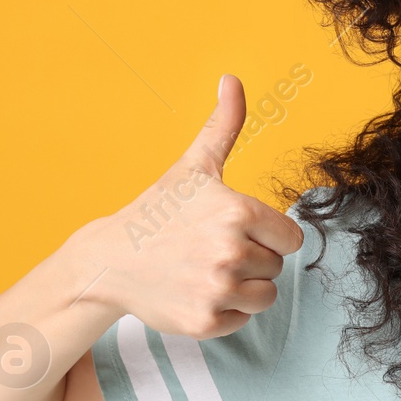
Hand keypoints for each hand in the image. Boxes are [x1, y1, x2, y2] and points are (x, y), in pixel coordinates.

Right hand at [84, 74, 305, 337]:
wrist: (109, 261)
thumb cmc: (158, 211)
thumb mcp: (194, 167)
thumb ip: (224, 125)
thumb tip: (232, 78)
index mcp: (238, 212)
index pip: (291, 238)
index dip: (267, 234)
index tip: (235, 229)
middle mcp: (231, 251)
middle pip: (276, 266)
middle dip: (252, 259)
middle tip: (211, 250)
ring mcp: (217, 289)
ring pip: (265, 295)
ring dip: (243, 287)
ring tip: (206, 270)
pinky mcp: (206, 321)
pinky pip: (243, 319)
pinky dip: (225, 311)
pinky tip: (196, 291)